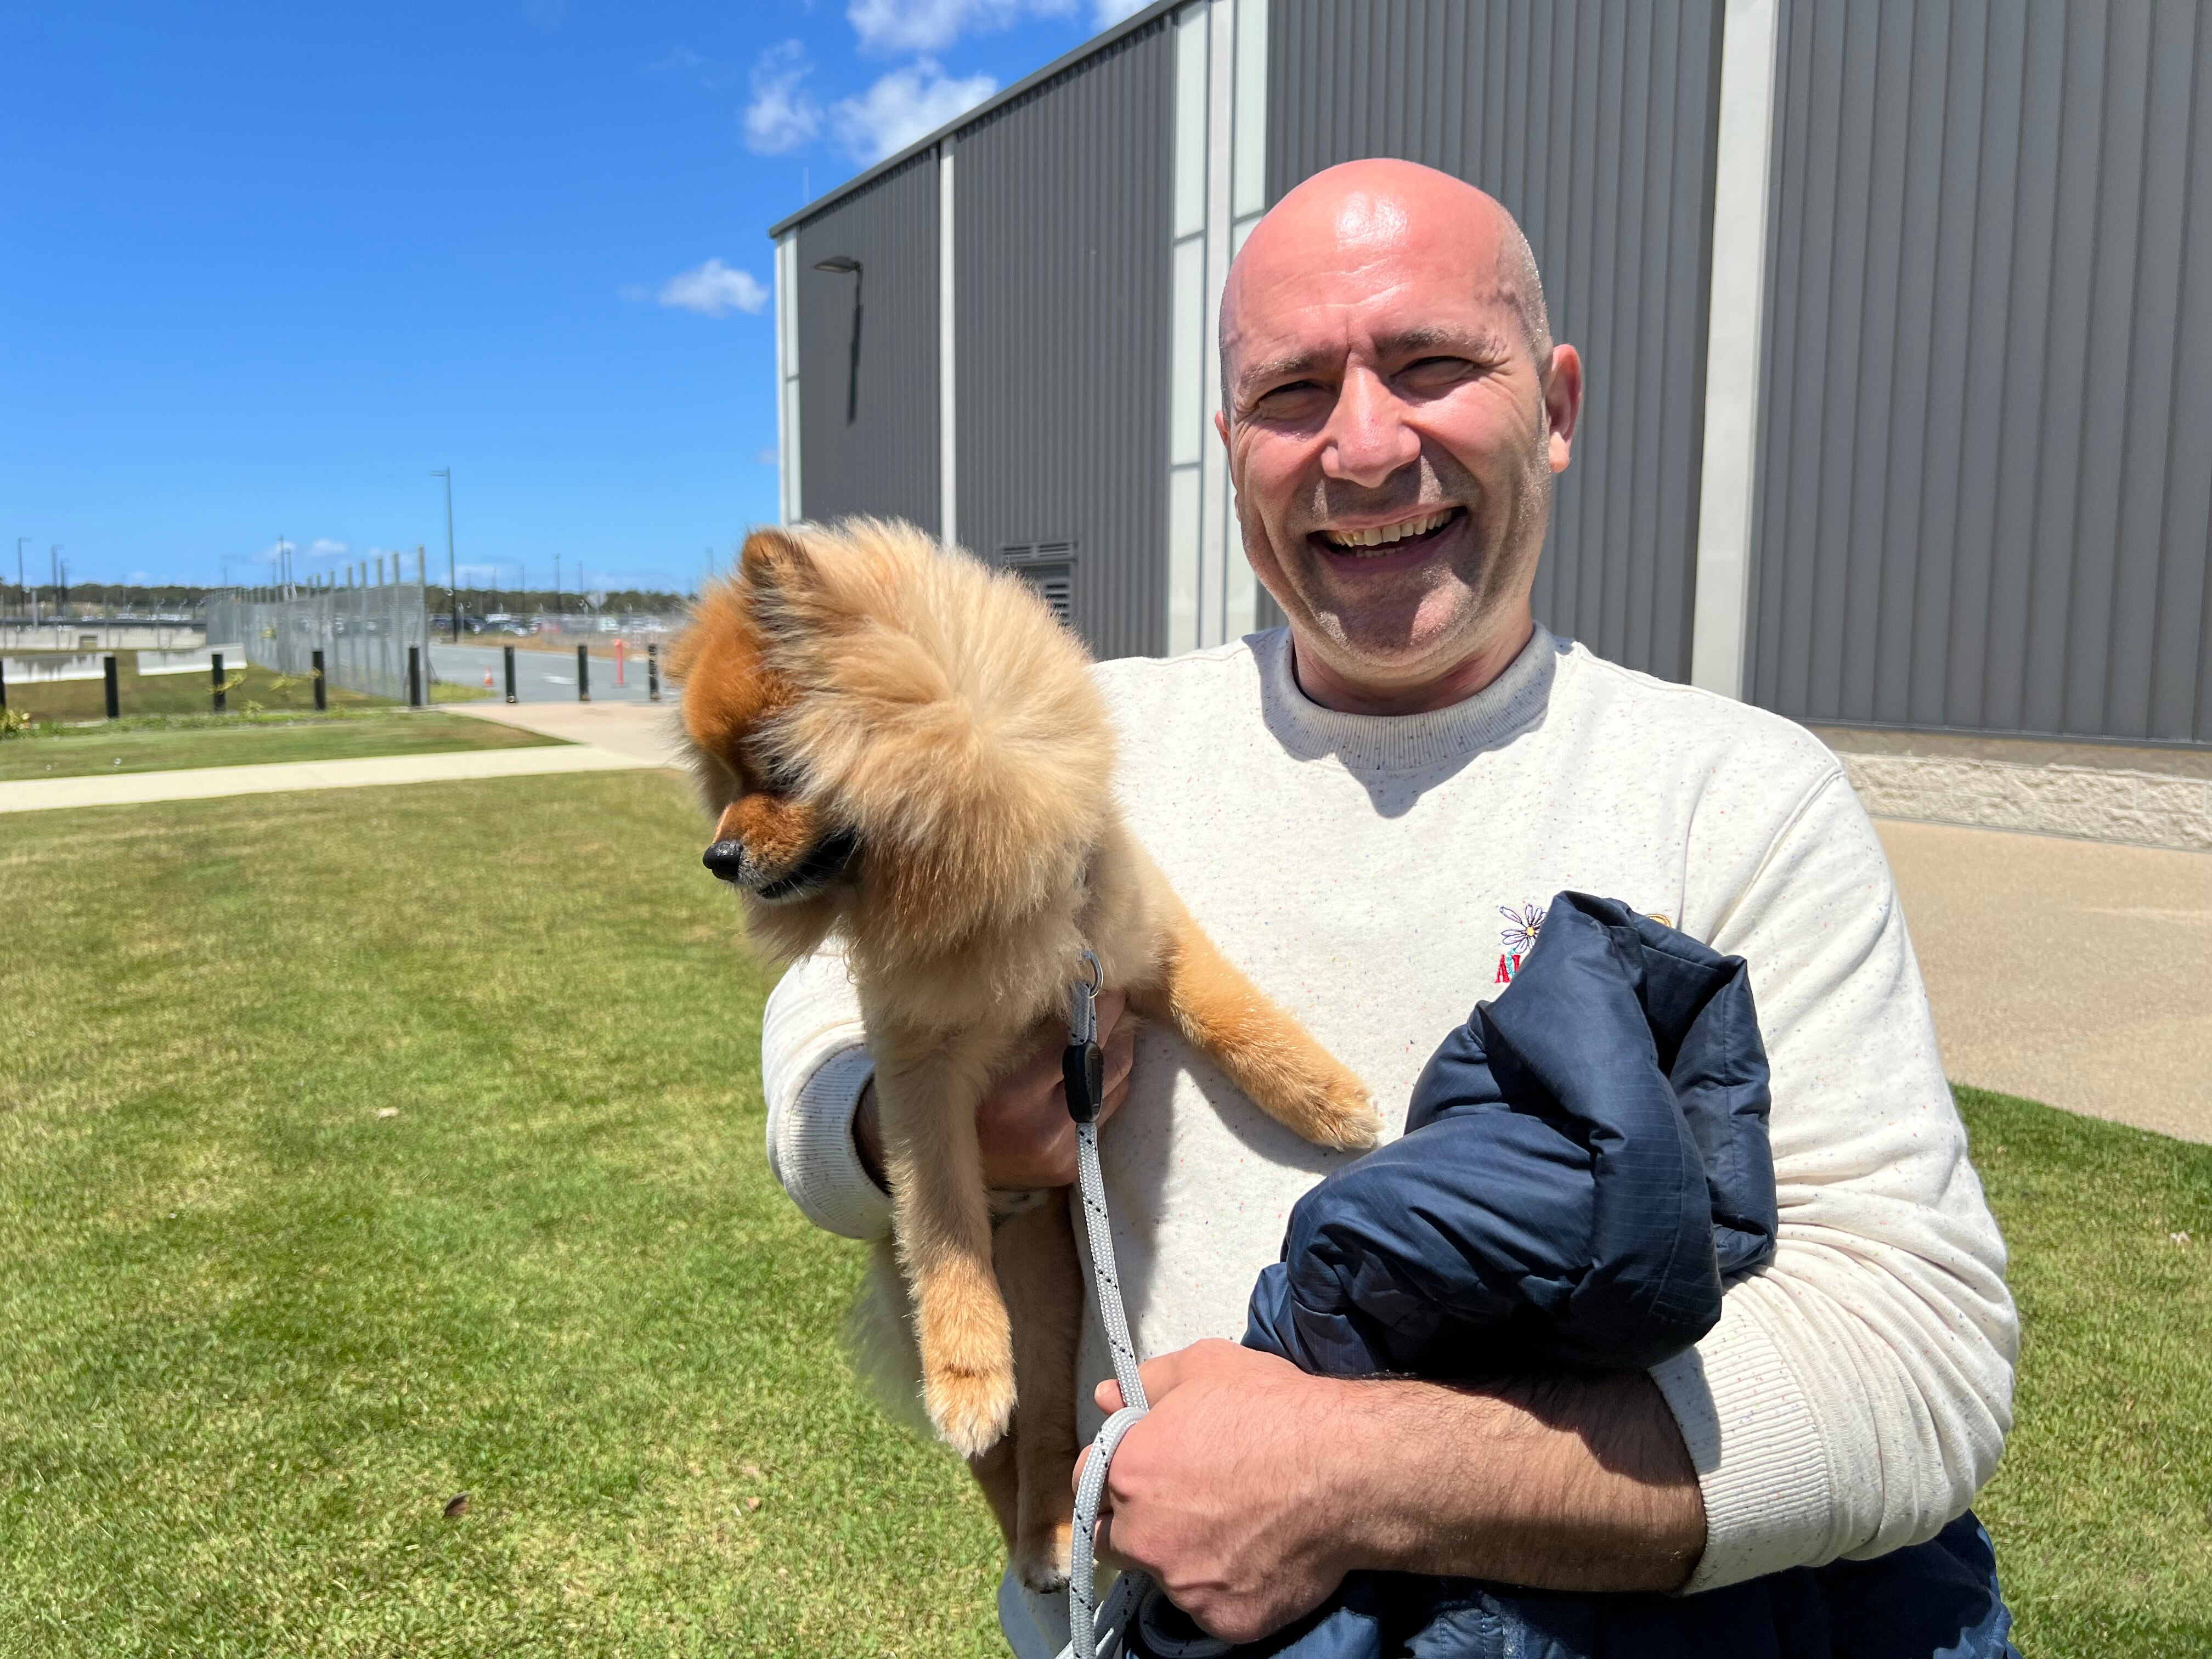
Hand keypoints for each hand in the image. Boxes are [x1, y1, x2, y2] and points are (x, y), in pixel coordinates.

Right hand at [853, 990, 1135, 1190]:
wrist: (937, 1158)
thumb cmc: (952, 1088)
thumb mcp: (972, 1049)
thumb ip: (1019, 1021)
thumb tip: (1070, 980)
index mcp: (1011, 1097)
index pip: (1075, 1035)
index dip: (1095, 1000)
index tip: (1098, 975)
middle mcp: (1039, 1129)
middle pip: (1102, 1058)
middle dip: (1114, 1020)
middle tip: (1113, 991)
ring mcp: (1060, 1151)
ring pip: (1115, 1082)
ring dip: (1118, 1048)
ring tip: (1112, 1022)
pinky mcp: (1069, 1165)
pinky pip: (1108, 1109)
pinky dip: (1109, 1080)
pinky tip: (1098, 1060)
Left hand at [1073, 1342, 1704, 1640]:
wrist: (1399, 1464)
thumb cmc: (1312, 1400)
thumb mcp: (1228, 1362)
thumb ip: (1165, 1378)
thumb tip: (1121, 1388)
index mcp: (1149, 1457)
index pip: (1099, 1483)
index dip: (1124, 1478)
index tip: (1150, 1476)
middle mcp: (1159, 1528)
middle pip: (1130, 1538)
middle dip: (1162, 1519)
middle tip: (1219, 1498)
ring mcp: (1202, 1583)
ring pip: (1177, 1576)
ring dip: (1202, 1556)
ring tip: (1261, 1521)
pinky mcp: (1246, 1621)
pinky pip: (1221, 1611)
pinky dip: (1241, 1588)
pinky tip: (1283, 1552)